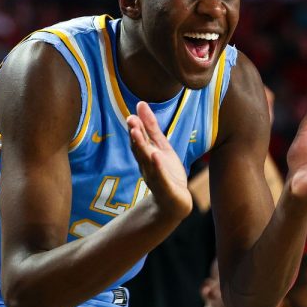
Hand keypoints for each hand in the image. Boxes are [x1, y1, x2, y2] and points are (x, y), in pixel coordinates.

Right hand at [127, 101, 191, 218]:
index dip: (135, 127)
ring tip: (138, 133)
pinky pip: (160, 176)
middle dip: (135, 135)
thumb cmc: (167, 172)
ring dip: (141, 147)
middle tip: (131, 120)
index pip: (139, 139)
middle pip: (139, 149)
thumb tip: (140, 104)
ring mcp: (155, 177)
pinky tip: (156, 156)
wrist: (175, 202)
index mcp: (146, 154)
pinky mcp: (165, 188)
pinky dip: (157, 166)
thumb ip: (151, 127)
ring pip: (146, 161)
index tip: (132, 114)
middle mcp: (147, 165)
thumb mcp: (161, 146)